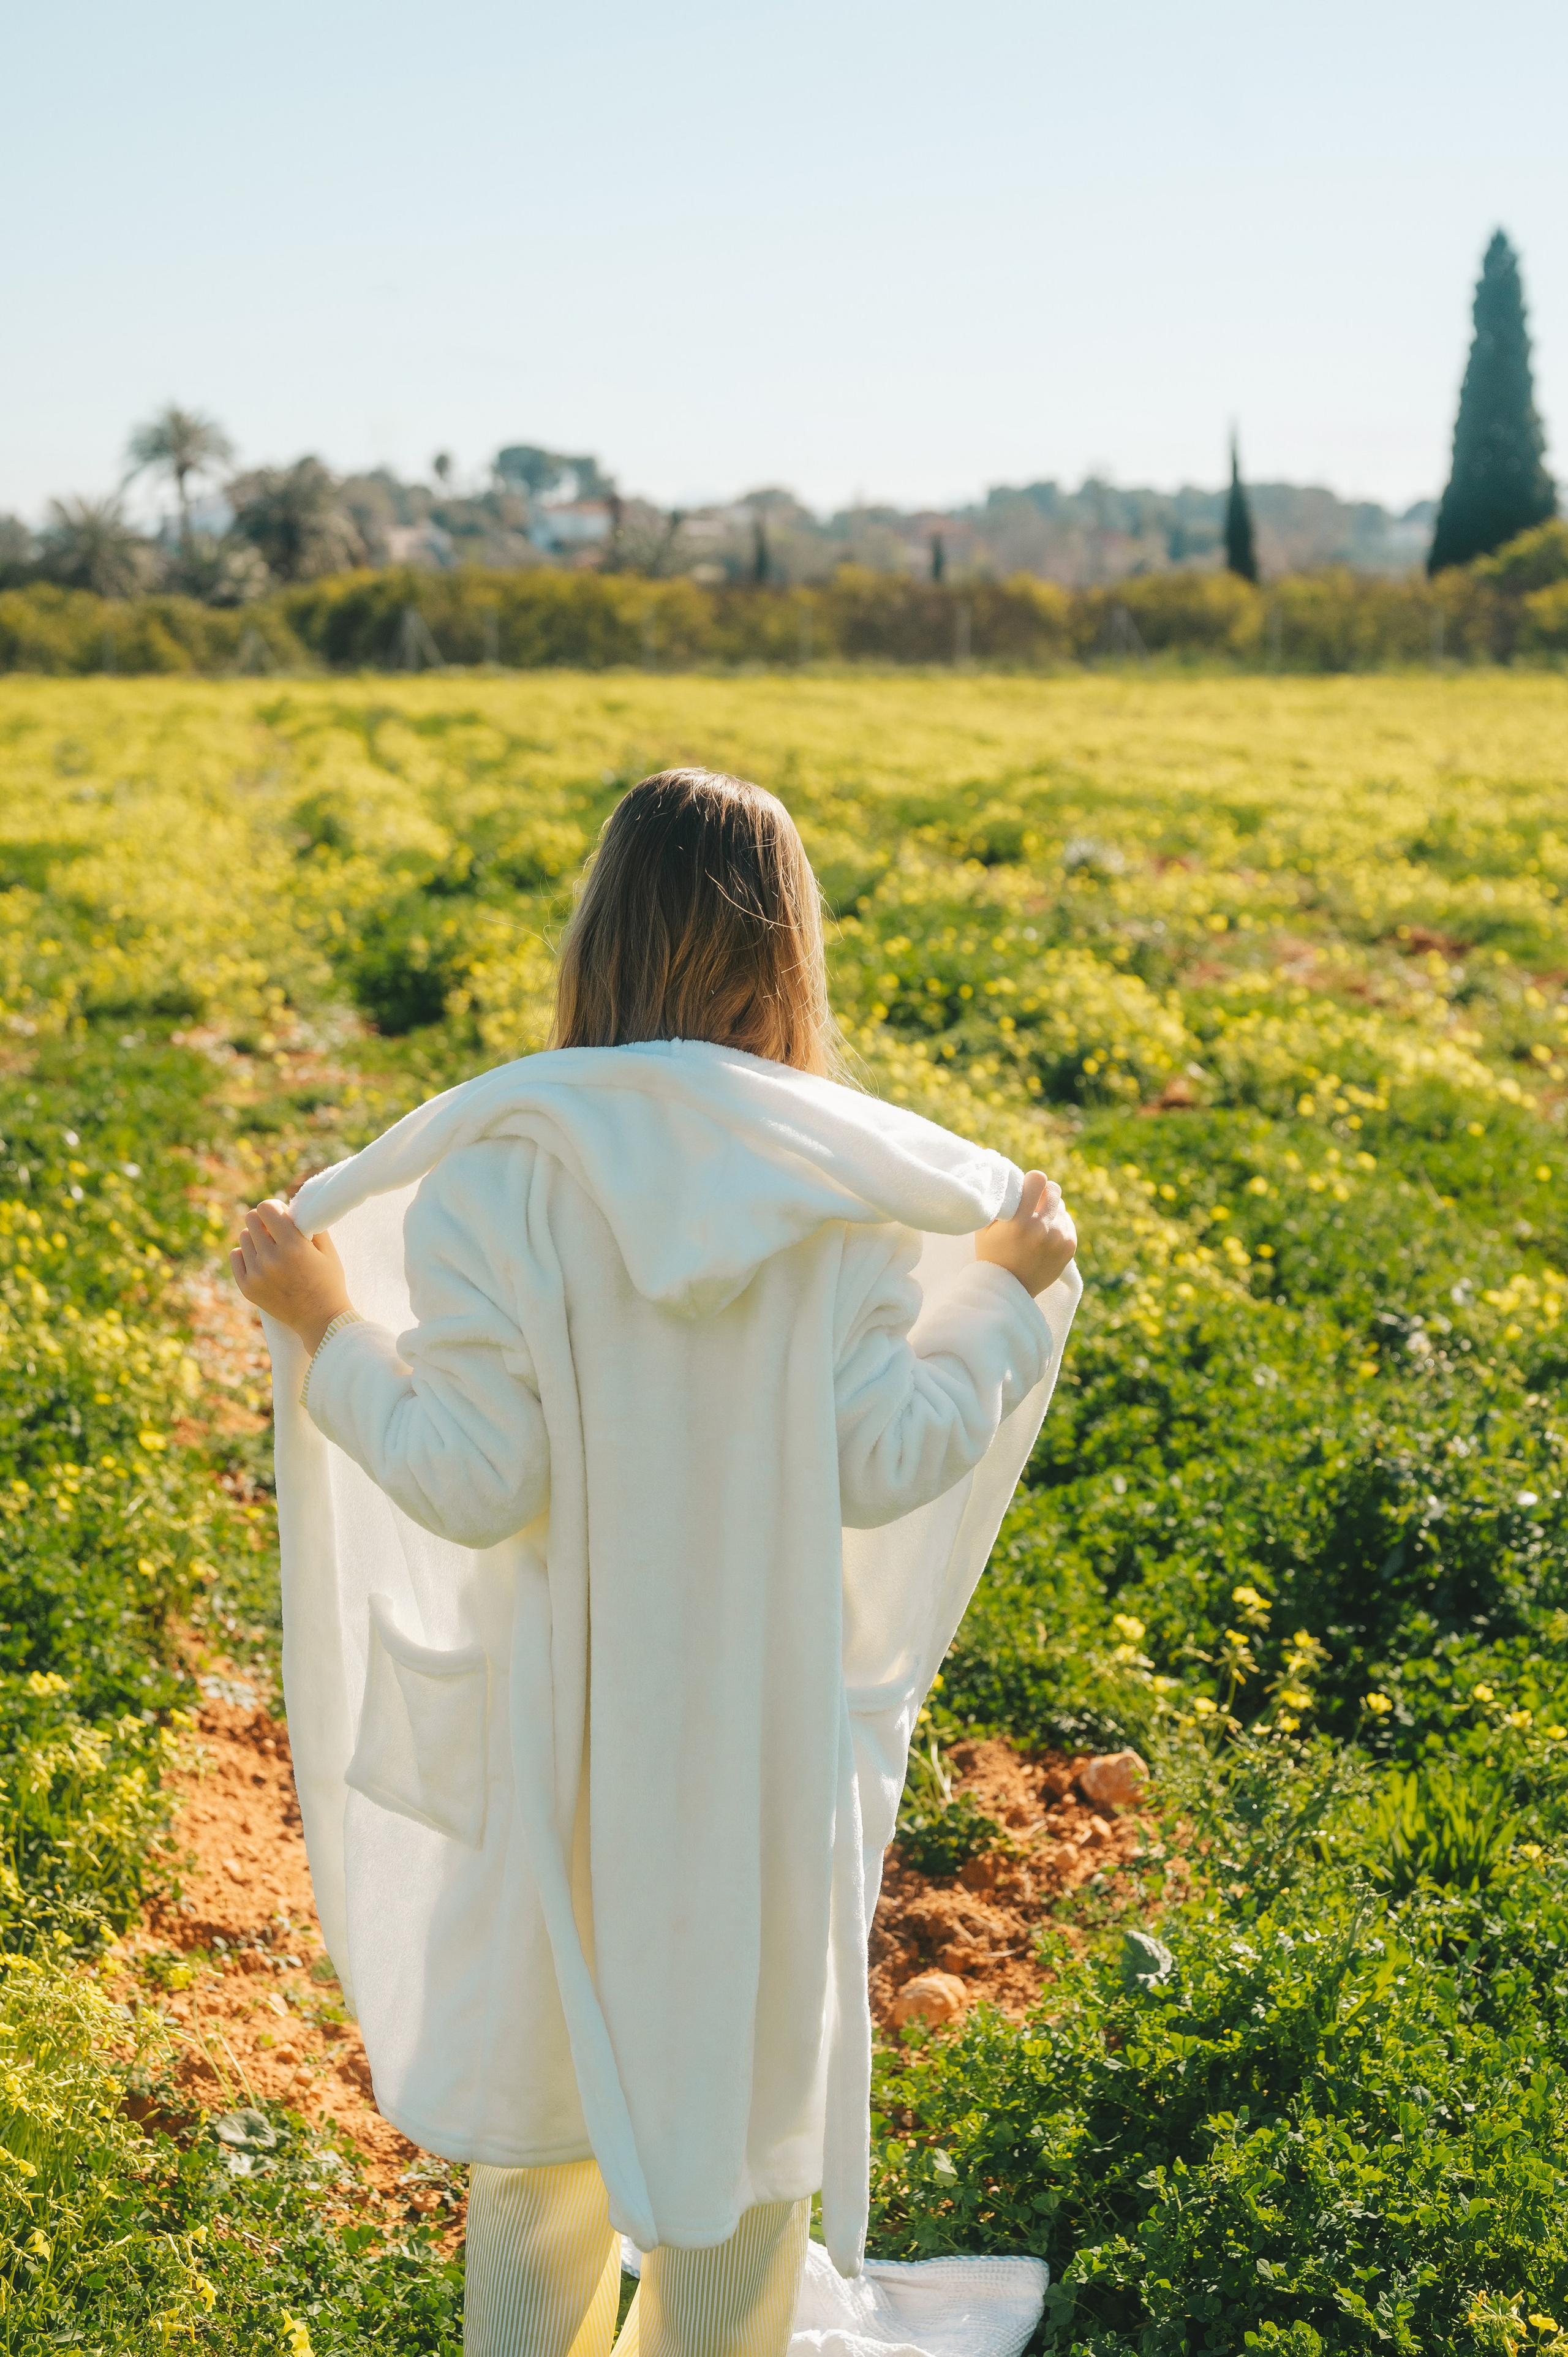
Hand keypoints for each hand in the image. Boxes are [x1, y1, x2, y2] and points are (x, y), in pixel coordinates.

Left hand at [231, 1199, 352, 1353]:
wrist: (321, 1321)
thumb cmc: (329, 1282)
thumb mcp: (328, 1250)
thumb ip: (309, 1224)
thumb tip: (290, 1206)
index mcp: (293, 1246)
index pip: (266, 1208)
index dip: (274, 1207)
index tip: (281, 1214)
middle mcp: (271, 1259)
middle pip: (251, 1219)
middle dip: (264, 1221)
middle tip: (275, 1230)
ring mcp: (256, 1275)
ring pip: (243, 1237)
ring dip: (256, 1238)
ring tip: (271, 1249)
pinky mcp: (246, 1287)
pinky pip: (235, 1255)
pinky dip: (246, 1254)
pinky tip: (261, 1261)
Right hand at [975, 1170, 1076, 1296]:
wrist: (1009, 1289)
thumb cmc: (992, 1255)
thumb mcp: (985, 1228)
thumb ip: (999, 1203)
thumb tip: (1012, 1180)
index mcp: (1020, 1221)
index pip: (1038, 1179)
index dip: (1032, 1180)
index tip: (1026, 1189)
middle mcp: (1042, 1228)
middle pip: (1054, 1189)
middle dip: (1043, 1193)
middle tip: (1033, 1205)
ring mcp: (1059, 1238)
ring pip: (1061, 1206)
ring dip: (1050, 1211)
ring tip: (1037, 1226)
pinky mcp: (1070, 1246)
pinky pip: (1068, 1222)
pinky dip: (1058, 1225)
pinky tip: (1045, 1238)